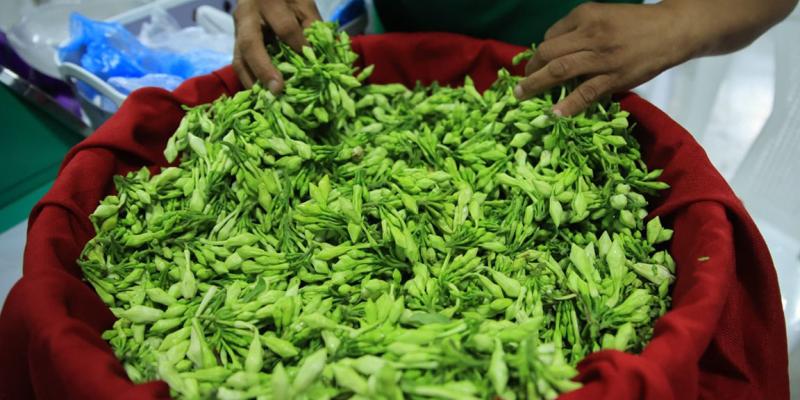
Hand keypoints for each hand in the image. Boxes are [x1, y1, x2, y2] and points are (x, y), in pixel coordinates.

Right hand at [233, 0, 320, 91]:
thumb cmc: (289, 0)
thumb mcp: (303, 6)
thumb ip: (311, 28)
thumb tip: (317, 60)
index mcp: (267, 2)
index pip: (285, 28)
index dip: (299, 48)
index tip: (313, 67)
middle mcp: (247, 16)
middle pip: (251, 45)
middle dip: (264, 69)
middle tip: (278, 90)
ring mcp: (237, 31)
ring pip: (239, 59)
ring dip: (253, 82)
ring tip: (268, 100)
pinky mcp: (236, 44)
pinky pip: (240, 66)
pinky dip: (251, 82)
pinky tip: (262, 95)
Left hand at [515, 2, 693, 115]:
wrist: (673, 29)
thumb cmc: (635, 24)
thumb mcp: (604, 15)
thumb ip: (579, 30)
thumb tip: (552, 53)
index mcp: (586, 15)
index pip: (551, 36)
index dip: (538, 54)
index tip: (534, 67)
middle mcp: (591, 34)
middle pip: (549, 53)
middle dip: (531, 70)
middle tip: (521, 85)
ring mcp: (602, 57)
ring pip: (560, 70)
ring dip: (536, 85)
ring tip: (522, 97)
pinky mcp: (615, 77)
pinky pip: (585, 93)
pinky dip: (567, 105)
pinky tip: (554, 114)